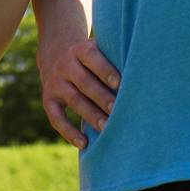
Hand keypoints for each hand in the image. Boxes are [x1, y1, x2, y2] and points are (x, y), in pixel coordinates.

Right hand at [37, 34, 119, 148]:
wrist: (55, 50)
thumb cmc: (90, 54)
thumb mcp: (97, 47)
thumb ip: (113, 55)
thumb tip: (142, 73)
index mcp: (80, 49)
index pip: (91, 57)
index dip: (105, 70)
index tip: (120, 84)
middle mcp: (65, 65)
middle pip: (84, 81)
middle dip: (101, 97)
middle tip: (117, 110)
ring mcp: (55, 82)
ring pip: (73, 100)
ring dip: (90, 115)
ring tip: (107, 128)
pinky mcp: (47, 99)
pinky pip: (56, 117)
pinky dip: (68, 132)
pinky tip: (83, 143)